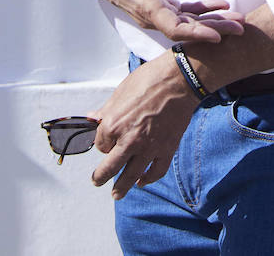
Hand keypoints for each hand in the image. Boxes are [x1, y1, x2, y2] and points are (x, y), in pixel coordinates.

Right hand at [41, 0, 244, 42]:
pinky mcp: (161, 7)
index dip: (197, 35)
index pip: (175, 28)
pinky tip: (221, 5)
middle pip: (188, 30)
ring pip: (189, 24)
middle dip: (215, 31)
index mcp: (147, 8)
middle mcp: (154, 16)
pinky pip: (185, 13)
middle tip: (241, 29)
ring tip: (238, 21)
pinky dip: (203, 11)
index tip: (218, 37)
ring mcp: (158, 14)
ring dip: (214, 23)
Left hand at [89, 52, 200, 198]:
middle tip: (97, 181)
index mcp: (114, 124)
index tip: (106, 138)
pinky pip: (156, 171)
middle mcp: (129, 140)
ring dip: (121, 187)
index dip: (102, 142)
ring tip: (116, 194)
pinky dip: (149, 179)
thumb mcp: (121, 91)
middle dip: (101, 177)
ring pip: (131, 175)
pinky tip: (143, 182)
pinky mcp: (167, 148)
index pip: (100, 144)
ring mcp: (149, 147)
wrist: (180, 80)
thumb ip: (106, 110)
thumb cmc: (150, 80)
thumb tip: (92, 118)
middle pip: (110, 167)